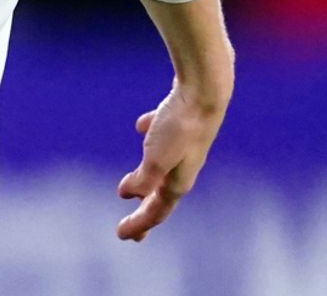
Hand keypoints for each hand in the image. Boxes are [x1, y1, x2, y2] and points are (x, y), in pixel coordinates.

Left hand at [116, 77, 230, 241]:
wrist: (205, 91)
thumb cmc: (180, 127)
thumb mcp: (156, 159)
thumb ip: (142, 180)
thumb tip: (128, 194)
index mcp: (178, 182)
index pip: (156, 212)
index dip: (139, 225)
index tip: (121, 235)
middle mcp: (184, 168)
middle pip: (160, 196)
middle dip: (145, 213)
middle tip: (133, 229)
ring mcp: (185, 145)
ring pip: (163, 168)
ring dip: (148, 180)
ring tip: (136, 187)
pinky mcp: (182, 122)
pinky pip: (162, 134)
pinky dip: (150, 134)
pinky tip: (141, 126)